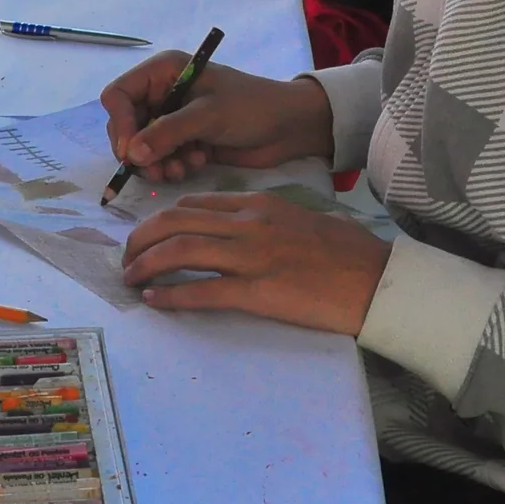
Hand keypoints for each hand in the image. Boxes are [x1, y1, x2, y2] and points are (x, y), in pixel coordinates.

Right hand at [102, 54, 332, 181]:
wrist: (289, 127)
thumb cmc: (251, 108)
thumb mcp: (208, 115)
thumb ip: (168, 133)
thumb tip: (131, 155)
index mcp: (163, 72)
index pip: (119, 95)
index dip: (120, 124)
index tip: (131, 153)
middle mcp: (162, 92)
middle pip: (126, 125)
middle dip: (139, 150)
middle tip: (156, 172)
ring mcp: (173, 118)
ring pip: (142, 146)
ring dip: (158, 162)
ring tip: (181, 170)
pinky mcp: (185, 140)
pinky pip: (162, 157)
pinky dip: (173, 165)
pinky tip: (197, 164)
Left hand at [121, 193, 389, 330]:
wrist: (377, 280)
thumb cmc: (346, 253)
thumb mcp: (301, 219)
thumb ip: (265, 220)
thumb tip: (236, 229)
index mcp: (259, 204)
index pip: (194, 204)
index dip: (161, 219)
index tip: (147, 236)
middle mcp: (249, 224)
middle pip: (175, 221)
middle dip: (141, 239)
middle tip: (126, 259)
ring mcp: (252, 256)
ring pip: (181, 250)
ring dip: (146, 265)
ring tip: (130, 279)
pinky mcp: (258, 291)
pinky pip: (203, 290)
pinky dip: (172, 294)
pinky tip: (155, 300)